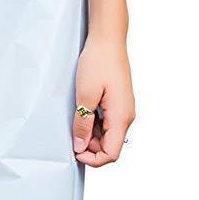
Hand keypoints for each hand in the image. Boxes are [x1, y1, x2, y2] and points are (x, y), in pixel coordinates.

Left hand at [72, 34, 134, 166]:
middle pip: (109, 146)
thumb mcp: (85, 95)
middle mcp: (126, 116)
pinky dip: (94, 124)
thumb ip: (82, 123)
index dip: (92, 159)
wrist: (108, 40)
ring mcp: (123, 110)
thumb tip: (80, 147)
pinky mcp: (118, 104)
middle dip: (89, 146)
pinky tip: (83, 111)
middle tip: (72, 132)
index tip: (75, 151)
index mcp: (121, 117)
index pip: (111, 153)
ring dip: (90, 134)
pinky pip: (107, 123)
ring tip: (76, 118)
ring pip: (107, 136)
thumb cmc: (98, 62)